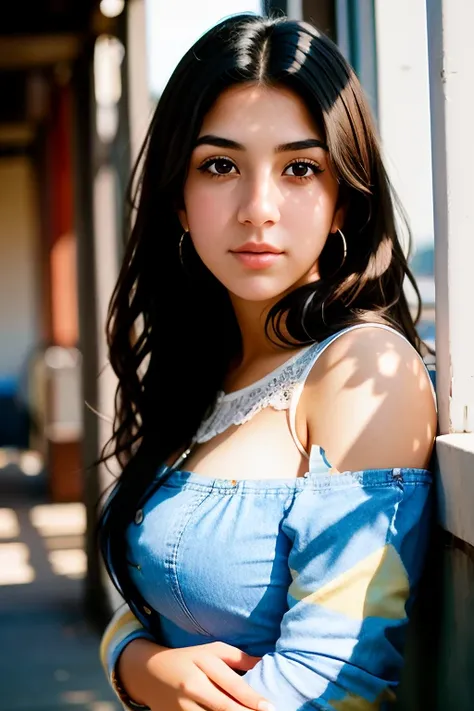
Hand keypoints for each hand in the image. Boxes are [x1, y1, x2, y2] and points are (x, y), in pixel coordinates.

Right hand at [118, 639, 274, 710]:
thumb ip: (237, 657)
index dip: (252, 698)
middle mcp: (192, 686)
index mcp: (203, 663)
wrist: (150, 673)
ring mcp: (182, 707)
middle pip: (224, 707)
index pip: (232, 684)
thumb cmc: (188, 659)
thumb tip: (264, 662)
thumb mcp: (211, 650)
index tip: (270, 708)